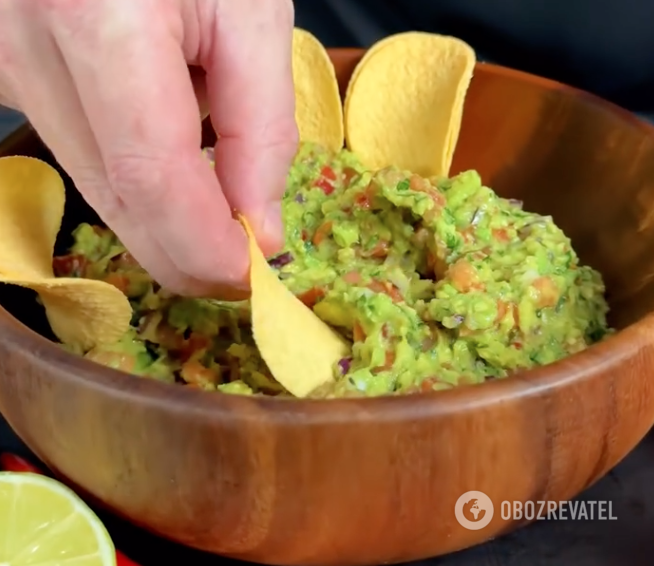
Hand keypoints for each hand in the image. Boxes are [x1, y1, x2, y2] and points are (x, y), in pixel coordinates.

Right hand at [0, 0, 297, 298]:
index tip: (252, 278)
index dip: (204, 246)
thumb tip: (258, 227)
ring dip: (165, 217)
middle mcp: (27, 43)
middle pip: (116, 197)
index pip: (150, 176)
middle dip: (186, 252)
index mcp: (97, 15)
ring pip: (97, 186)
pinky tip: (175, 160)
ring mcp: (5, 62)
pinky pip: (83, 155)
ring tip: (221, 205)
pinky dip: (137, 181)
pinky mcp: (7, 74)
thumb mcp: (251, 13)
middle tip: (243, 268)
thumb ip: (260, 128)